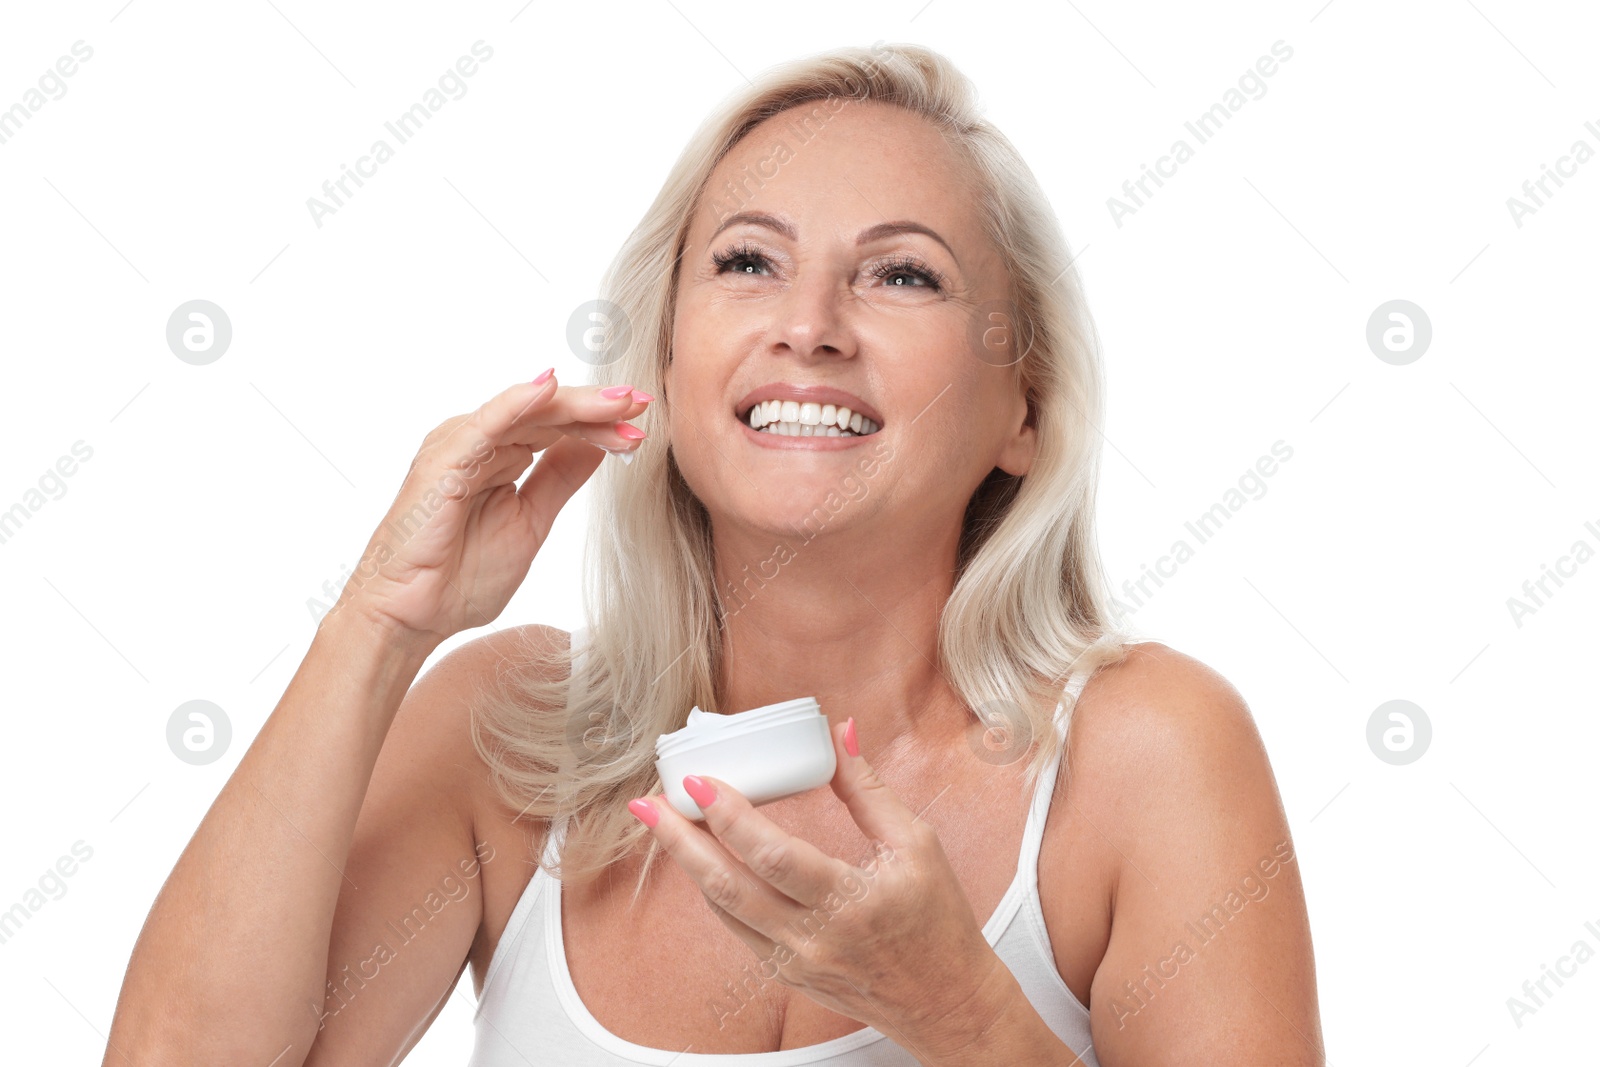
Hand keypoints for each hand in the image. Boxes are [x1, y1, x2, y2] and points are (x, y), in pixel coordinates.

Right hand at [329, 371, 651, 643]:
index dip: (600, 426)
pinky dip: (518, 403)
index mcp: (497, 456)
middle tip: (641, 404)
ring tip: (620, 404)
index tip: (641, 429)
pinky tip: (552, 390)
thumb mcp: (530, 522)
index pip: (557, 429)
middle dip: (597, 409)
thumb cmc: (458, 577)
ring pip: (526, 412)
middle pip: (546, 413)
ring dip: (576, 405)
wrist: (410, 616)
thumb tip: (596, 446)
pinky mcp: (444, 460)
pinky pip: (487, 424)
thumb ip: (558, 480)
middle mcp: (477, 442)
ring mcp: (458, 446)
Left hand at [626, 718, 1009, 1056]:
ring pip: (723, 909)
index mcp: (850, 900)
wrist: (943, 1001)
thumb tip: (841, 734)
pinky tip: (700, 858)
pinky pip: (736, 926)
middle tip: (649, 802)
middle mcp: (813, 937)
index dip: (730, 816)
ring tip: (661, 822)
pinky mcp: (786, 972)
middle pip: (728, 886)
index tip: (698, 781)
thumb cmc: (938, 922)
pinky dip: (714, 888)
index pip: (774, 856)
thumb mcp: (916, 844)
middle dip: (680, 841)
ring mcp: (794, 960)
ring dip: (688, 863)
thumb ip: (869, 790)